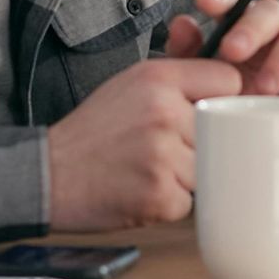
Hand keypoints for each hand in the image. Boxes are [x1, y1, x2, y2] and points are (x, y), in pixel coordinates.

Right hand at [46, 57, 239, 231]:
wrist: (48, 174)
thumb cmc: (92, 131)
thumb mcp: (130, 84)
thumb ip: (180, 77)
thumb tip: (231, 76)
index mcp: (159, 78)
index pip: (228, 81)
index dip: (221, 100)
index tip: (206, 113)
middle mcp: (164, 112)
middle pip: (221, 131)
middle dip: (199, 144)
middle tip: (162, 149)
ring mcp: (163, 155)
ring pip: (208, 169)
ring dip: (185, 176)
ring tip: (149, 169)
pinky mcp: (160, 195)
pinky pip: (189, 202)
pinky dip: (169, 202)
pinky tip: (141, 189)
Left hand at [166, 0, 278, 126]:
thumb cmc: (245, 124)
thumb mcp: (208, 94)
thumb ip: (190, 60)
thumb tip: (181, 25)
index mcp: (251, 35)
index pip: (240, 0)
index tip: (204, 4)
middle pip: (273, 10)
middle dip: (251, 26)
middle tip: (231, 52)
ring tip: (263, 88)